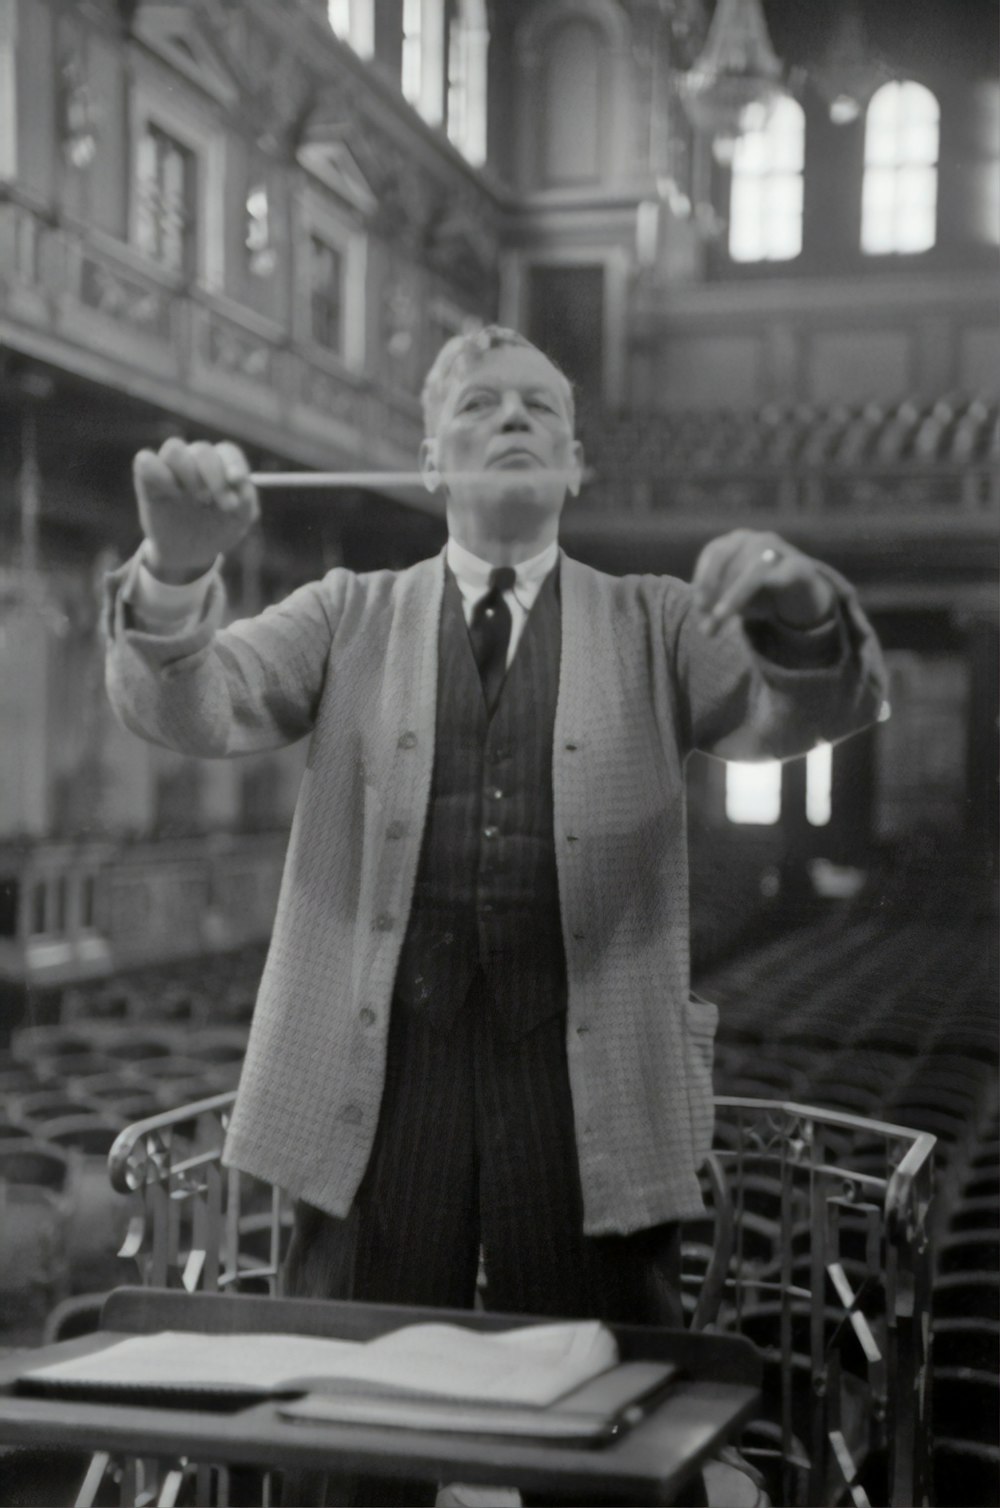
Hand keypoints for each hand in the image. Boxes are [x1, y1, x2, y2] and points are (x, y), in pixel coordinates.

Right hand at [133, 438, 258, 582]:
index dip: (232, 463)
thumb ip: (246, 500)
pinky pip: (145, 460)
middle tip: (214, 503)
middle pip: (202, 450)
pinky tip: (172, 495)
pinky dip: (160, 474)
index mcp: (220, 466)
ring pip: (174, 448)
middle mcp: (195, 462)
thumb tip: (238, 481)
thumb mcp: (239, 521)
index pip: (227, 451)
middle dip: (213, 476)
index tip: (237, 481)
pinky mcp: (147, 480)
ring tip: (196, 500)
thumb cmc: (216, 531)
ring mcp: (170, 469)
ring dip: (188, 473)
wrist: (188, 554)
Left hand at [692, 530, 835, 636]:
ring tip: (720, 616)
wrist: (803, 591)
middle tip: (706, 616)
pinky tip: (761, 607)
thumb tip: (705, 629)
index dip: (702, 579)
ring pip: (752, 570)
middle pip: (728, 560)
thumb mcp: (734, 600)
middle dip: (713, 590)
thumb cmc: (760, 592)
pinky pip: (786, 574)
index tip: (698, 607)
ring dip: (733, 595)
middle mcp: (757, 540)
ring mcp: (780, 550)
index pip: (714, 554)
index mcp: (736, 542)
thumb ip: (716, 610)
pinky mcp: (801, 567)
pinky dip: (772, 585)